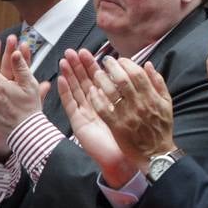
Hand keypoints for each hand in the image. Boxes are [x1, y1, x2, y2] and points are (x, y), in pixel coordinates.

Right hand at [57, 50, 133, 185]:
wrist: (128, 157)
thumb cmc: (134, 135)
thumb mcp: (140, 107)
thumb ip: (141, 87)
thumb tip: (146, 66)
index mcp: (108, 101)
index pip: (98, 79)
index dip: (92, 65)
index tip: (88, 52)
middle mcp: (95, 105)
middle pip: (84, 81)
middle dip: (78, 66)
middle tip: (72, 51)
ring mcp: (85, 113)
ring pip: (75, 90)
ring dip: (69, 74)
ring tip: (64, 60)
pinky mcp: (79, 123)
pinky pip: (70, 105)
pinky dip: (65, 92)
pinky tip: (61, 80)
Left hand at [93, 56, 176, 172]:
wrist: (156, 154)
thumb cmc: (161, 128)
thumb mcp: (166, 103)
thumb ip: (158, 82)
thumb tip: (148, 64)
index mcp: (151, 97)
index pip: (137, 74)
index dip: (127, 64)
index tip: (120, 60)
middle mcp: (139, 105)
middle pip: (122, 80)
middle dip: (112, 67)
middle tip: (105, 61)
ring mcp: (127, 116)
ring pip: (111, 93)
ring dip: (101, 80)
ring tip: (96, 73)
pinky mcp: (117, 127)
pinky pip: (104, 110)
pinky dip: (97, 99)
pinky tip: (92, 91)